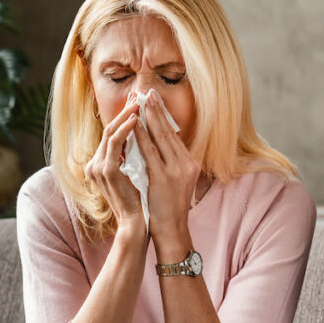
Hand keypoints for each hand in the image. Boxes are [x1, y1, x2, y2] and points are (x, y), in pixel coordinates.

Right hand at [84, 93, 144, 238]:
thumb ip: (136, 157)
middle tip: (140, 94)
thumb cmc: (141, 201)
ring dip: (126, 115)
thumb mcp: (138, 173)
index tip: (140, 102)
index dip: (126, 117)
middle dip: (126, 111)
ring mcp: (98, 167)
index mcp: (102, 163)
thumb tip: (148, 136)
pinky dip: (125, 130)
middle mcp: (96, 163)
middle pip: (109, 128)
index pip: (113, 133)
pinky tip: (137, 120)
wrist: (137, 223)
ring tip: (140, 102)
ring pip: (110, 132)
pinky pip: (115, 144)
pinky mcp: (106, 171)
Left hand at [131, 89, 200, 244]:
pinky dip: (141, 135)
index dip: (163, 117)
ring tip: (139, 102)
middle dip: (156, 111)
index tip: (154, 101)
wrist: (171, 230)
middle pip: (169, 132)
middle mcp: (186, 165)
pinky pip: (149, 151)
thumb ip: (171, 163)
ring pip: (160, 138)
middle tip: (147, 93)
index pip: (174, 136)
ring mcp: (175, 171)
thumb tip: (160, 145)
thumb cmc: (169, 208)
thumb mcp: (176, 182)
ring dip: (148, 118)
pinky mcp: (162, 178)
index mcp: (190, 165)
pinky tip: (133, 124)